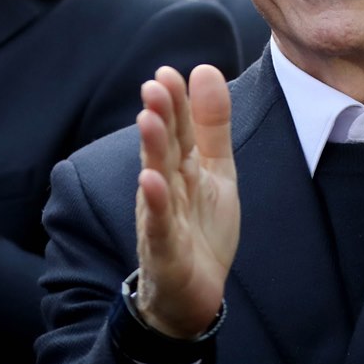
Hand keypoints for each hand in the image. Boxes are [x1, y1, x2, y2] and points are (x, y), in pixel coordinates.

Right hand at [132, 65, 236, 339]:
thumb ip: (212, 125)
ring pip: (156, 178)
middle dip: (160, 116)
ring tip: (147, 119)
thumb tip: (206, 70)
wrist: (193, 293)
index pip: (178, 129)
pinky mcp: (164, 248)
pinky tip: (150, 181)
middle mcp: (165, 187)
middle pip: (164, 147)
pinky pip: (158, 222)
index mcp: (181, 167)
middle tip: (154, 84)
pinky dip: (154, 203)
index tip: (169, 72)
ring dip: (151, 149)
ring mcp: (162, 216)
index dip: (175, 102)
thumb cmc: (200, 227)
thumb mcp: (216, 171)